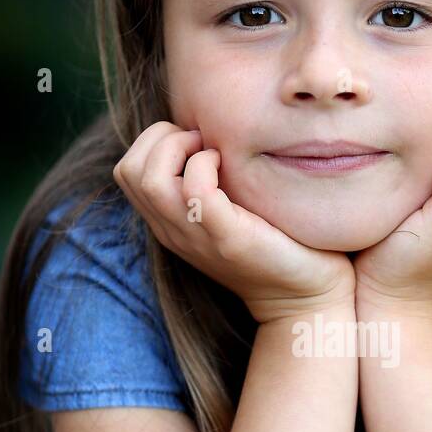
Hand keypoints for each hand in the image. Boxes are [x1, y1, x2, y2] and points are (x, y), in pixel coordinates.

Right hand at [113, 123, 355, 323]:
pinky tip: (230, 168)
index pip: (126, 171)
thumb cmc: (277, 244)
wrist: (305, 298)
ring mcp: (197, 237)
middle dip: (161, 138)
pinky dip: (207, 165)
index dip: (154, 142)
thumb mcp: (230, 210)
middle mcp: (173, 232)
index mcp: (169, 224)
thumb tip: (210, 132)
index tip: (196, 142)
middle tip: (203, 142)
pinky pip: (195, 191)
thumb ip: (208, 182)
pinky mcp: (228, 238)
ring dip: (180, 148)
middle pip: (128, 170)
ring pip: (151, 179)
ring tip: (214, 153)